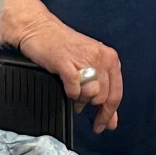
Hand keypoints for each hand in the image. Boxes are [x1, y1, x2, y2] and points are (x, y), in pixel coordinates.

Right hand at [16, 18, 122, 132]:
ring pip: (91, 95)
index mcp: (109, 57)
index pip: (116, 94)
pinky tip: (66, 88)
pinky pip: (74, 89)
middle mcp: (101, 57)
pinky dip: (70, 93)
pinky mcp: (66, 62)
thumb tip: (110, 122)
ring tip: (72, 91)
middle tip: (79, 103)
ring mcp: (84, 59)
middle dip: (90, 105)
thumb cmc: (62, 48)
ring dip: (80, 99)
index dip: (109, 114)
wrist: (38, 29)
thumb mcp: (88, 66)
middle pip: (103, 98)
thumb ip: (103, 94)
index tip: (102, 126)